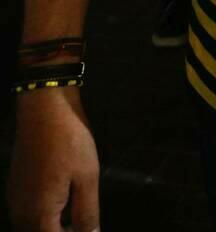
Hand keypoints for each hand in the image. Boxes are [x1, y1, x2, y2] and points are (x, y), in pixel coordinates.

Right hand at [8, 89, 99, 231]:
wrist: (44, 106)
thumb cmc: (69, 139)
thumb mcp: (87, 176)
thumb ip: (87, 212)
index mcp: (38, 214)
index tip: (88, 229)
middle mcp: (21, 212)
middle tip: (84, 224)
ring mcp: (15, 199)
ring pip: (33, 226)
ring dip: (52, 226)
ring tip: (76, 218)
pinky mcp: (16, 187)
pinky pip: (27, 213)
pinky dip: (43, 216)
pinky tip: (62, 204)